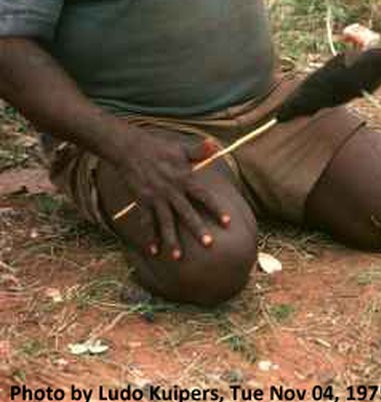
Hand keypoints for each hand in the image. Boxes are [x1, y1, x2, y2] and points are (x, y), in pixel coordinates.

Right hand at [117, 129, 230, 259]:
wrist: (131, 149)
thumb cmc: (159, 148)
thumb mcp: (181, 149)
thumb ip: (198, 151)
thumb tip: (214, 144)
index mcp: (184, 178)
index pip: (204, 196)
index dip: (216, 208)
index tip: (228, 222)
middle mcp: (172, 190)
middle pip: (187, 213)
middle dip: (198, 229)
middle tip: (208, 244)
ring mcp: (156, 197)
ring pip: (166, 222)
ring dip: (172, 240)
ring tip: (178, 257)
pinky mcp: (143, 201)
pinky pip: (147, 222)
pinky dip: (150, 236)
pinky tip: (153, 251)